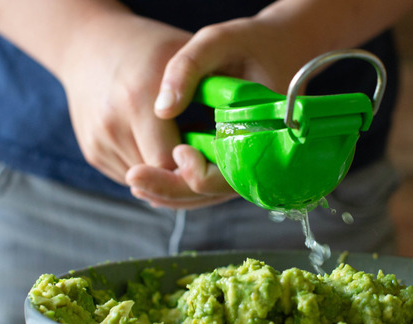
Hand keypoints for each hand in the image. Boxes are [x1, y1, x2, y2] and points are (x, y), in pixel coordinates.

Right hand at [59, 12, 236, 208]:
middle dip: (187, 173)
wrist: (89, 43)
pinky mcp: (93, 152)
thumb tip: (232, 133)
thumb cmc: (149, 46)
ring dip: (170, 173)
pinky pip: (132, 177)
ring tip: (185, 144)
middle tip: (207, 155)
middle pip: (161, 178)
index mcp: (138, 99)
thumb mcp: (186, 54)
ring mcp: (99, 142)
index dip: (200, 165)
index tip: (215, 153)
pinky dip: (152, 168)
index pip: (176, 163)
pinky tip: (163, 143)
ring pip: (148, 185)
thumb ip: (211, 89)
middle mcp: (112, 125)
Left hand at [126, 16, 316, 208]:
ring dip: (172, 191)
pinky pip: (208, 184)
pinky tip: (152, 173)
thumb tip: (162, 109)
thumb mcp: (217, 40)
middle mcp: (262, 151)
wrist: (279, 48)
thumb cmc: (249, 41)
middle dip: (172, 189)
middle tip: (134, 177)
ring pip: (209, 193)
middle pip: (214, 190)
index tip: (175, 150)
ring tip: (137, 179)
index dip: (197, 172)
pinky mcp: (236, 160)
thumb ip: (187, 69)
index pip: (229, 172)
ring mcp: (250, 160)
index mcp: (264, 124)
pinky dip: (179, 182)